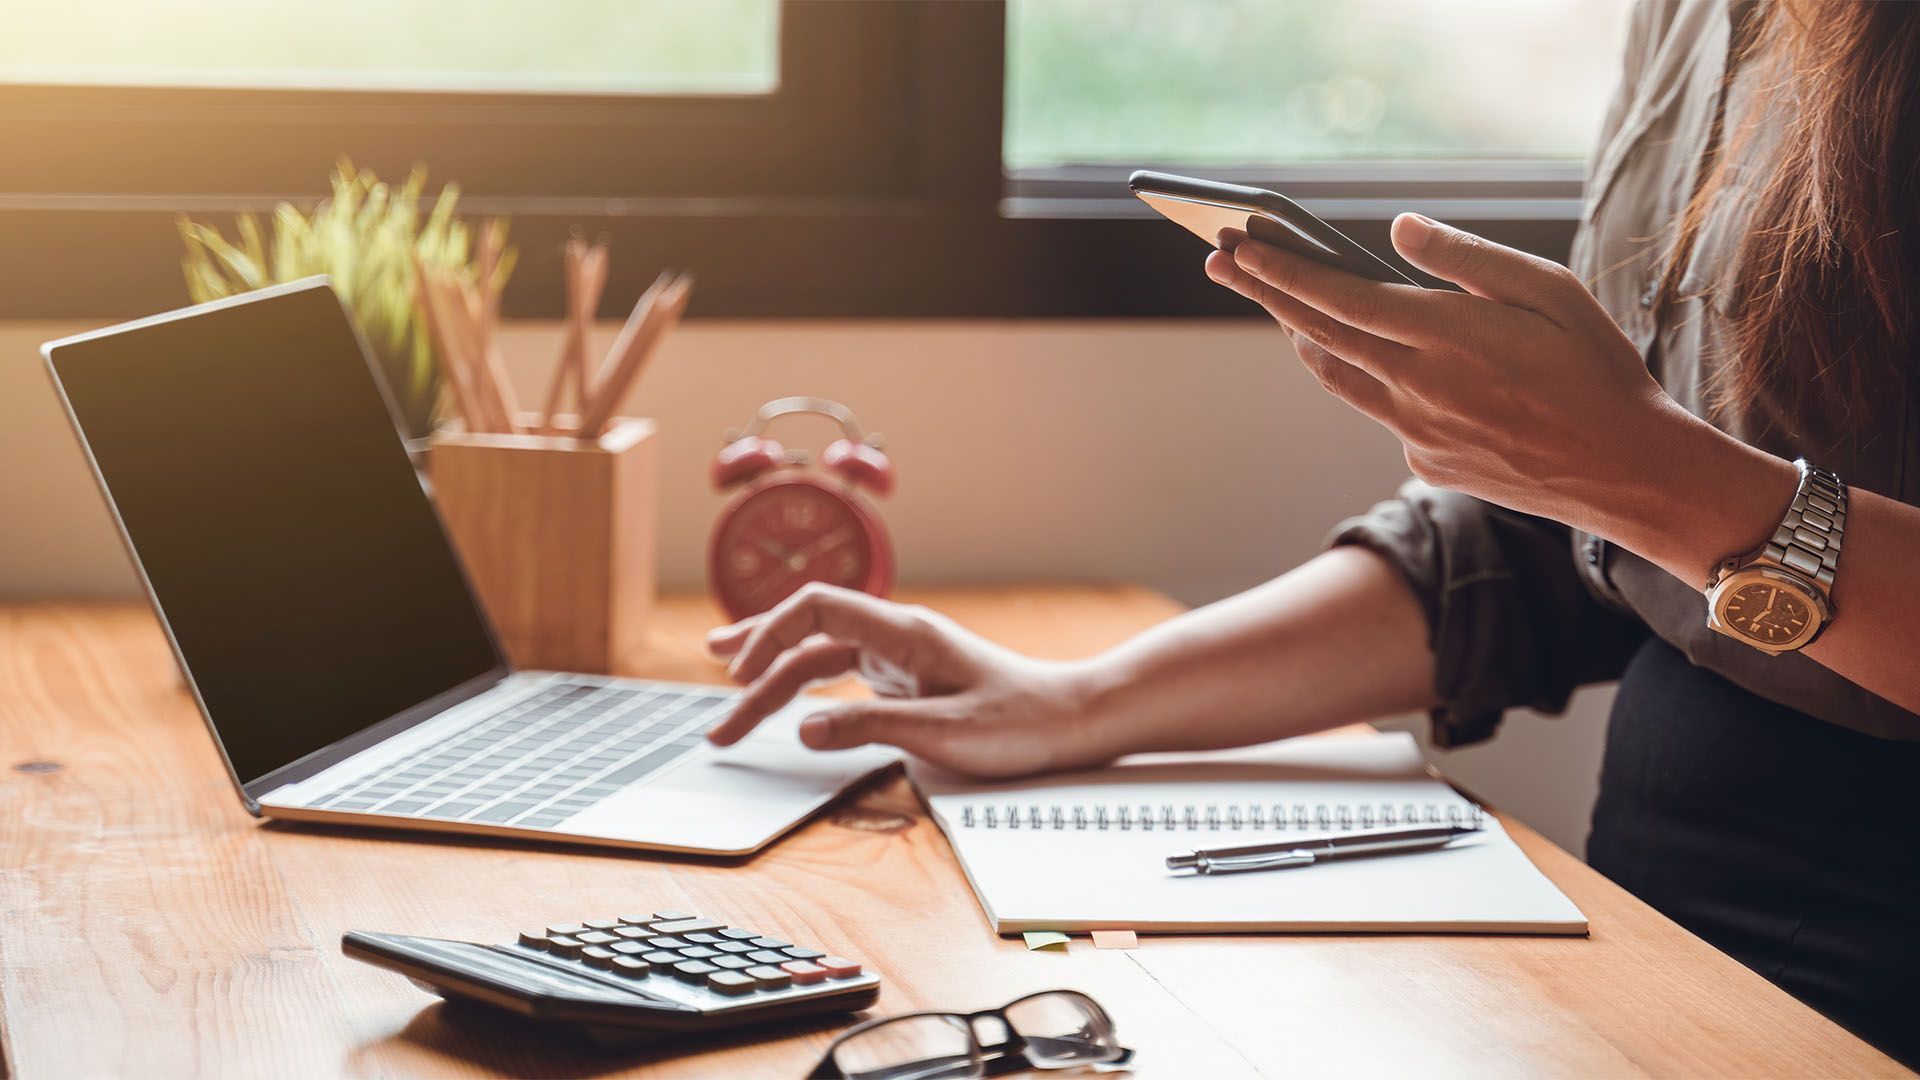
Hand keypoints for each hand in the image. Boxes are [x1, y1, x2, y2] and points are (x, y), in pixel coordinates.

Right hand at [704, 583, 1112, 777]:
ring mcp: (899, 656)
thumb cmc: (1022, 722)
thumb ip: (870, 728)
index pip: (816, 610)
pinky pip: (840, 675)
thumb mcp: (944, 733)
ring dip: (774, 682)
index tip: (739, 677)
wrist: (1072, 720)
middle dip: (756, 669)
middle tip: (717, 713)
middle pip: (807, 637)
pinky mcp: (906, 678)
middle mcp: (895, 635)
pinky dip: (804, 687)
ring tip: (728, 703)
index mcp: (903, 632)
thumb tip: (802, 728)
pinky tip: (783, 699)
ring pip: (819, 658)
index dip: (769, 635)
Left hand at [1203, 214, 1792, 581]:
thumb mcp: (1548, 290)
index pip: (1339, 298)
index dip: (1282, 272)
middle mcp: (1419, 387)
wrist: (1627, 471)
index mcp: (1447, 336)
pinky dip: (1371, 377)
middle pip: (1319, 334)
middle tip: (1220, 260)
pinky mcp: (1426, 460)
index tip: (1239, 246)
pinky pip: (1383, 410)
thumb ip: (1466, 259)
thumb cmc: (1597, 368)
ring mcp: (1416, 431)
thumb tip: (1398, 230)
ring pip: (1338, 376)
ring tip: (1279, 304)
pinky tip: (1379, 357)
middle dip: (1266, 293)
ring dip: (1303, 337)